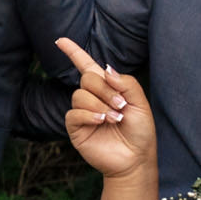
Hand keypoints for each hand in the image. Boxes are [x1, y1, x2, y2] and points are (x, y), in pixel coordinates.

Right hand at [63, 40, 154, 180]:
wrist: (135, 159)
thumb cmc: (140, 131)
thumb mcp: (140, 103)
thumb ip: (126, 83)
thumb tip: (105, 69)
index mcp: (106, 88)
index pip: (86, 66)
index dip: (73, 52)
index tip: (60, 40)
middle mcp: (92, 98)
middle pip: (87, 79)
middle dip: (106, 90)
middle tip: (120, 106)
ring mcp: (82, 113)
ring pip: (80, 95)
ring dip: (99, 104)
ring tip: (114, 118)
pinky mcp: (76, 129)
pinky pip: (74, 113)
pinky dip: (89, 114)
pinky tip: (101, 121)